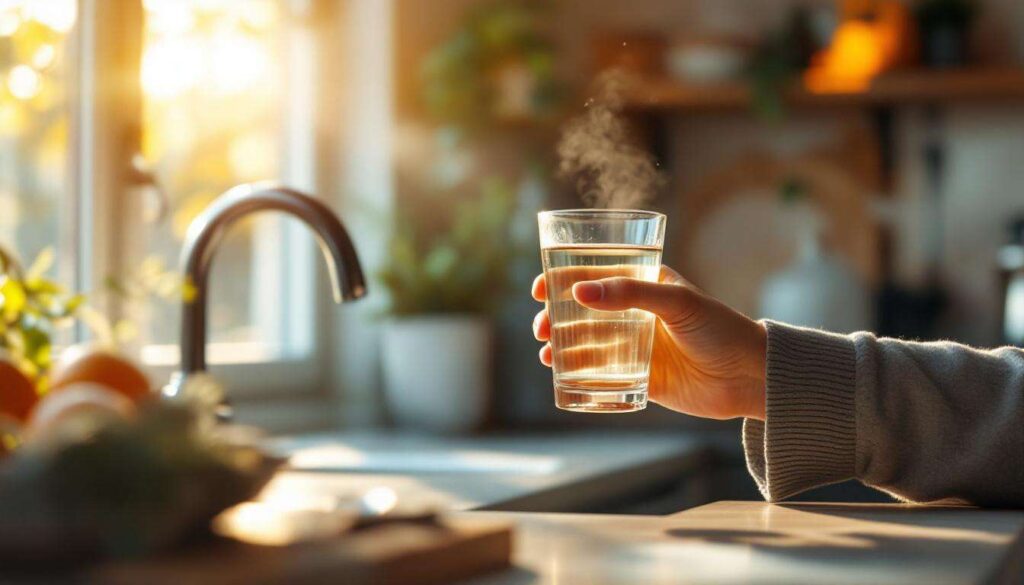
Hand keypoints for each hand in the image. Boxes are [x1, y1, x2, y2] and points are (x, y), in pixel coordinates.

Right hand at [532, 266, 766, 419]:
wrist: (749, 377)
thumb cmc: (720, 329)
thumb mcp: (676, 302)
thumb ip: (629, 295)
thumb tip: (579, 291)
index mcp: (646, 285)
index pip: (596, 276)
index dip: (563, 279)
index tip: (540, 289)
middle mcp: (637, 314)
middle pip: (584, 312)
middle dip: (556, 318)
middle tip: (541, 328)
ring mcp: (637, 346)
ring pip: (588, 343)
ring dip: (562, 345)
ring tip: (547, 352)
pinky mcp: (641, 378)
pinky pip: (602, 375)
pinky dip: (578, 373)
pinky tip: (562, 374)